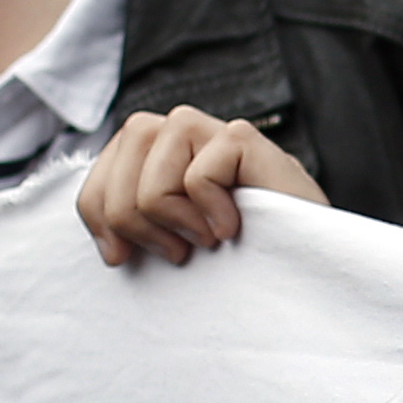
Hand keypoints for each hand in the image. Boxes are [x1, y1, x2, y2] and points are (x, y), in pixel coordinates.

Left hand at [78, 108, 319, 267]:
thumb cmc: (240, 259)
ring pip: (153, 154)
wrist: (305, 271)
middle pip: (123, 150)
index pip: (101, 165)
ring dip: (167, 213)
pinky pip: (197, 174)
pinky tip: (233, 229)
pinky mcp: (245, 139)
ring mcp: (216, 130)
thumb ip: (136, 222)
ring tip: (201, 240)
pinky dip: (210, 212)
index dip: (97, 213)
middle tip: (173, 252)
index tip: (120, 258)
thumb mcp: (172, 241)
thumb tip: (106, 237)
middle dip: (129, 215)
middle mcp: (184, 131)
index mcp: (159, 152)